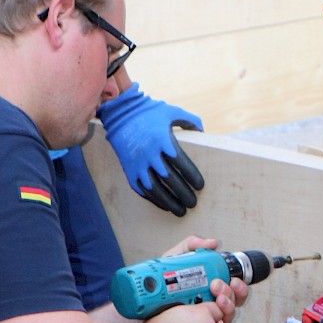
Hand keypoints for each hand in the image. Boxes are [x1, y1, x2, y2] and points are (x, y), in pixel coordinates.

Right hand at [99, 83, 204, 215]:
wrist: (120, 114)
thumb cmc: (149, 112)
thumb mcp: (172, 111)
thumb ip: (190, 120)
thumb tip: (203, 131)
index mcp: (162, 140)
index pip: (181, 163)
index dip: (192, 176)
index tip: (200, 185)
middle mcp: (150, 154)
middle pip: (170, 179)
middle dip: (183, 193)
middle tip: (193, 202)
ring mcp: (138, 164)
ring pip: (155, 189)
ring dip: (169, 202)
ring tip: (181, 211)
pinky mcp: (129, 171)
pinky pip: (142, 190)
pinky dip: (154, 199)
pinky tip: (164, 205)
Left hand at [158, 237, 249, 313]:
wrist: (138, 302)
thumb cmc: (156, 283)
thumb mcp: (174, 258)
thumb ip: (191, 246)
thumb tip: (213, 243)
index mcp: (209, 287)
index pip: (233, 289)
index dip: (239, 286)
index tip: (233, 280)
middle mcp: (209, 303)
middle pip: (234, 302)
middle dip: (232, 294)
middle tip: (217, 285)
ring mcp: (203, 318)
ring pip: (227, 316)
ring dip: (227, 307)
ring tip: (216, 299)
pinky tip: (210, 317)